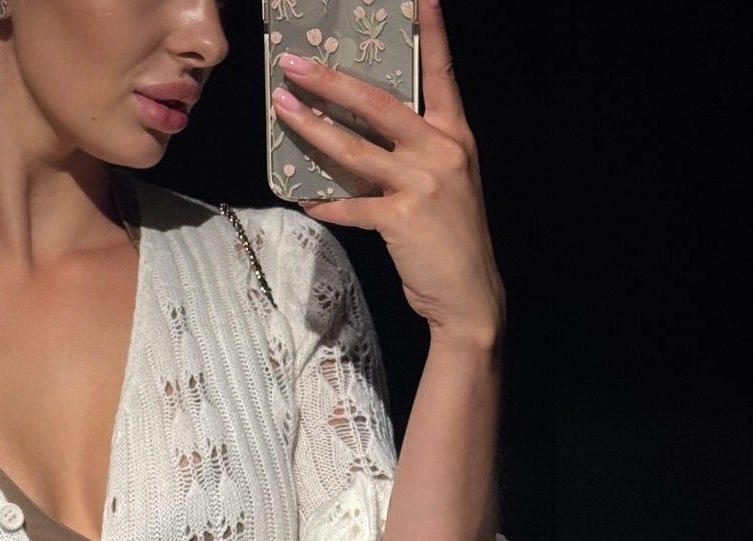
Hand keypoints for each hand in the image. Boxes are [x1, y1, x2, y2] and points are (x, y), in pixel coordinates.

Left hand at [271, 0, 503, 341]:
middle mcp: (441, 151)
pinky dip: (326, 203)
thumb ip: (413, 158)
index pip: (441, 73)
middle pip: (379, 103)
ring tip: (283, 110)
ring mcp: (421, 184)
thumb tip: (359, 143)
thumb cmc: (452, 241)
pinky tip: (305, 198)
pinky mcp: (401, 219)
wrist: (469, 296)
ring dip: (313, 128)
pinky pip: (352, 206)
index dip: (430, 32)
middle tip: (295, 64)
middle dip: (333, 81)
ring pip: (355, 149)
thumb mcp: (445, 186)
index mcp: (455, 137)